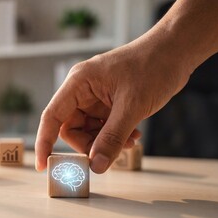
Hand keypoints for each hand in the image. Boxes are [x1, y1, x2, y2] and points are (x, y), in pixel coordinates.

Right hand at [35, 42, 191, 172]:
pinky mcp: (108, 103)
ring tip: (129, 141)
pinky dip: (114, 136)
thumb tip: (96, 166)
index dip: (44, 141)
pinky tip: (133, 135)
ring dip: (105, 142)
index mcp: (78, 83)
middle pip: (70, 128)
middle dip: (89, 144)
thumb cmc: (152, 67)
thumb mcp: (131, 106)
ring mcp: (95, 97)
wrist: (175, 51)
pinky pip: (102, 127)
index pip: (52, 116)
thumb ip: (112, 138)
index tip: (42, 165)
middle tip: (109, 154)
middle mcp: (82, 90)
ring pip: (87, 130)